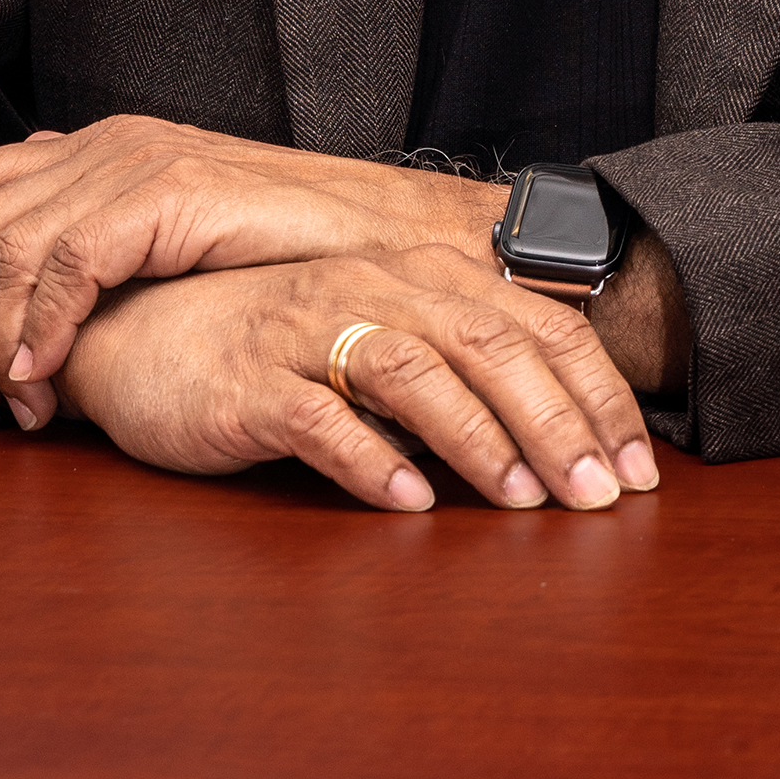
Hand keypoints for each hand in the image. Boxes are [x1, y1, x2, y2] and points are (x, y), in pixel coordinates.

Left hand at [0, 119, 504, 426]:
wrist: (383, 241)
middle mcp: (107, 140)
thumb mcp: (173, 250)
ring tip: (9, 405)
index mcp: (100, 145)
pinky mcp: (167, 193)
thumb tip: (29, 317)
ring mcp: (138, 160)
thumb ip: (104, 259)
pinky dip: (38, 323)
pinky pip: (66, 262)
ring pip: (7, 245)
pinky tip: (42, 375)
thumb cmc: (284, 260)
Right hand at [53, 251, 662, 512]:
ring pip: (413, 370)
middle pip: (487, 345)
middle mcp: (371, 287)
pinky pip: (318, 416)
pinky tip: (409, 502)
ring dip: (476, 438)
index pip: (532, 325)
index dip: (595, 394)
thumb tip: (556, 439)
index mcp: (416, 276)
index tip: (641, 469)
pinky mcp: (250, 381)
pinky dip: (370, 459)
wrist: (139, 337)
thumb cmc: (271, 348)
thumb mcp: (375, 344)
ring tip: (520, 502)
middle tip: (601, 497)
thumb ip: (455, 372)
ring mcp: (307, 329)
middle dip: (555, 423)